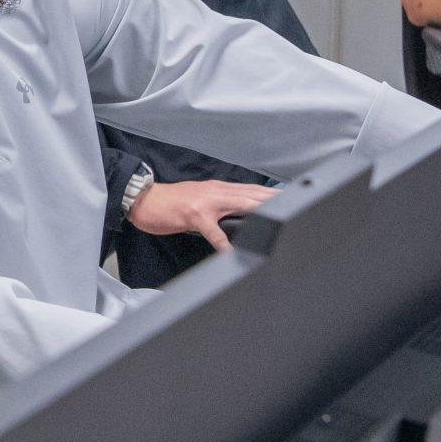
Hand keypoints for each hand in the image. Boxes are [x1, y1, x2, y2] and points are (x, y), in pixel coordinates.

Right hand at [126, 179, 276, 247]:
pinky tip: (232, 253)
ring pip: (240, 205)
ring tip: (276, 221)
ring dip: (259, 212)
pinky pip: (214, 232)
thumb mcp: (199, 200)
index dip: (270, 194)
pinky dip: (224, 243)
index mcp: (218, 189)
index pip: (250, 189)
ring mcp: (206, 203)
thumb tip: (237, 218)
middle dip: (274, 201)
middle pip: (251, 195)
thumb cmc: (170, 203)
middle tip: (296, 207)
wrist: (144, 200)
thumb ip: (219, 206)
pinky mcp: (193, 216)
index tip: (291, 198)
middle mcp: (216, 191)